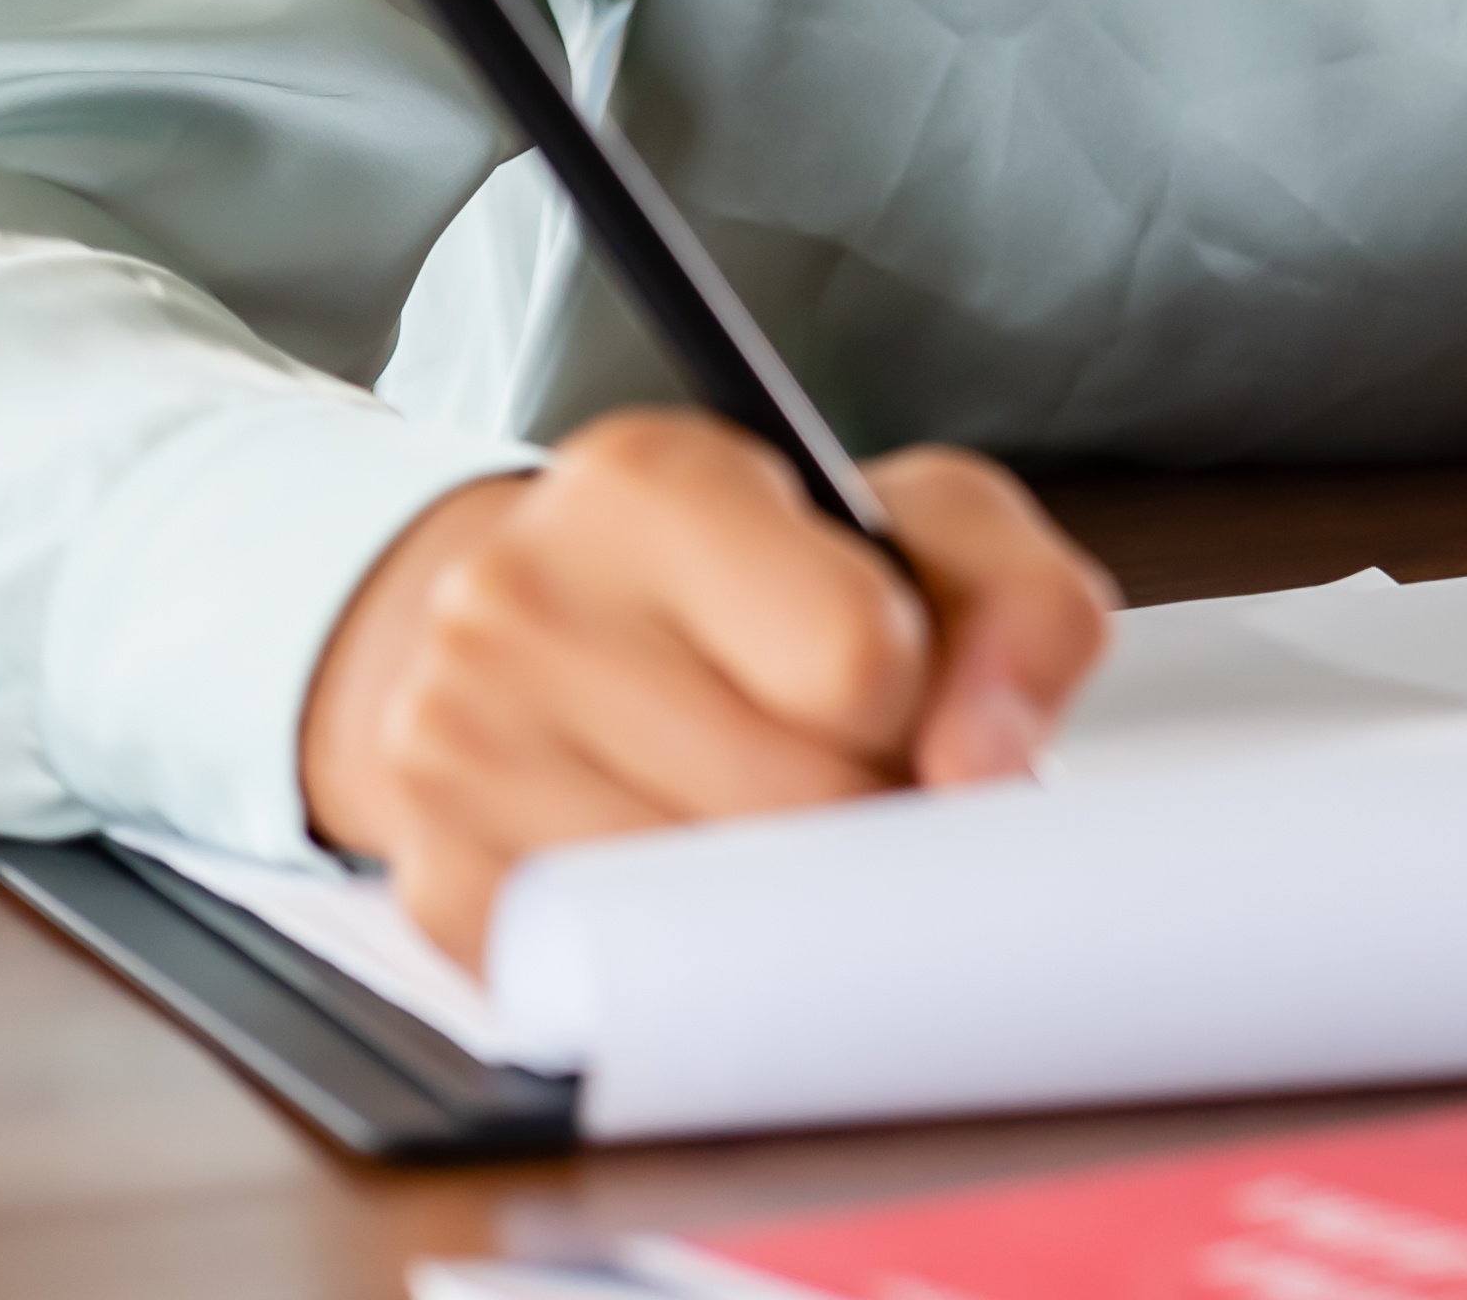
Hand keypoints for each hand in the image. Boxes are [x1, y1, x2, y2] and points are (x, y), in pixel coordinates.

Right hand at [300, 413, 1113, 965]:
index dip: (910, 698)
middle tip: (830, 762)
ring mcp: (452, 750)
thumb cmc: (764, 587)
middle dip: (858, 807)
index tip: (884, 684)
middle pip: (797, 802)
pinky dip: (692, 960)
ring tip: (757, 811)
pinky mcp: (440, 887)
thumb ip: (1027, 610)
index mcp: (647, 482)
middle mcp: (517, 599)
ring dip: (782, 898)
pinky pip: (631, 984)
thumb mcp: (924, 535)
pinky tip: (680, 870)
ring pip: (715, 914)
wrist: (550, 633)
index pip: (855, 654)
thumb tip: (989, 768)